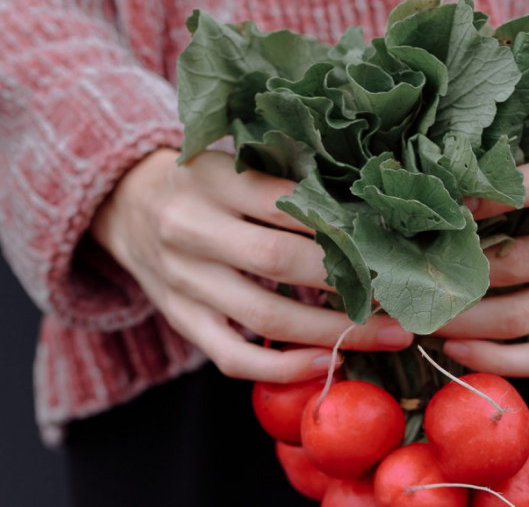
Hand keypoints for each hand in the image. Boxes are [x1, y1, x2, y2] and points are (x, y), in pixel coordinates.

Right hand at [90, 149, 412, 382]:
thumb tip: (369, 207)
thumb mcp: (235, 161)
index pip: (287, 203)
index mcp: (212, 180)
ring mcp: (182, 280)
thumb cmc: (204, 181)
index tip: (392, 241)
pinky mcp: (180, 319)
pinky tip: (329, 363)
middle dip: (349, 280)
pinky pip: (232, 357)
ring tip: (387, 335)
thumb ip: (287, 178)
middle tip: (401, 292)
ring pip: (264, 316)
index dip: (343, 226)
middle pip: (279, 260)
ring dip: (333, 331)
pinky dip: (284, 367)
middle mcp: (191, 229)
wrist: (127, 202)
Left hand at [437, 158, 528, 377]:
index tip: (436, 207)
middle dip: (451, 277)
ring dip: (462, 323)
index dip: (481, 198)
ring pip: (524, 317)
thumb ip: (520, 171)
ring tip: (418, 318)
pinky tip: (457, 350)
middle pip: (517, 265)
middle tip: (403, 279)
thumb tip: (435, 186)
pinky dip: (497, 360)